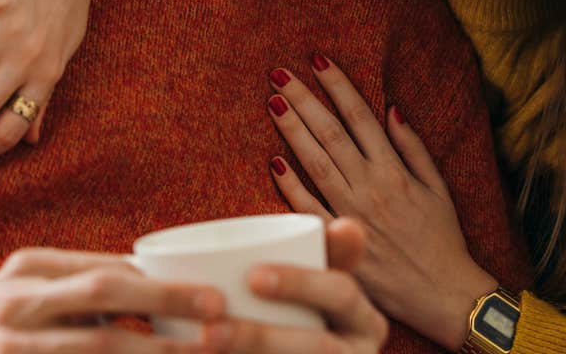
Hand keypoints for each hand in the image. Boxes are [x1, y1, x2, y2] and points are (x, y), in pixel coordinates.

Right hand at [0, 249, 223, 353]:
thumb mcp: (32, 299)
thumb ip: (82, 293)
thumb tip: (156, 288)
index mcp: (32, 269)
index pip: (108, 269)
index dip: (164, 285)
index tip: (215, 297)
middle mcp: (18, 297)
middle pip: (105, 293)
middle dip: (166, 303)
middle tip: (218, 316)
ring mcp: (8, 340)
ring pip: (96, 345)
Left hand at [202, 217, 388, 353]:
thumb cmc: (305, 314)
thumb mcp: (319, 283)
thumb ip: (329, 254)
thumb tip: (347, 224)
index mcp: (364, 318)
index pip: (340, 294)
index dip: (302, 283)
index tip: (252, 275)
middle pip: (315, 348)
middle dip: (260, 338)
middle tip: (209, 328)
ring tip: (201, 346)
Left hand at [265, 58, 497, 350]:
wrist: (444, 293)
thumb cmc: (443, 240)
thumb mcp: (438, 188)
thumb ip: (413, 148)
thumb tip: (391, 108)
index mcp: (394, 170)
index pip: (360, 117)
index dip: (338, 86)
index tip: (317, 60)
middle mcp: (370, 187)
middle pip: (330, 133)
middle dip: (305, 99)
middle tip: (280, 73)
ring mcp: (351, 213)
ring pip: (315, 162)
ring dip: (293, 130)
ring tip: (274, 101)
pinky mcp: (338, 240)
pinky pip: (308, 208)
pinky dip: (290, 185)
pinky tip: (273, 161)